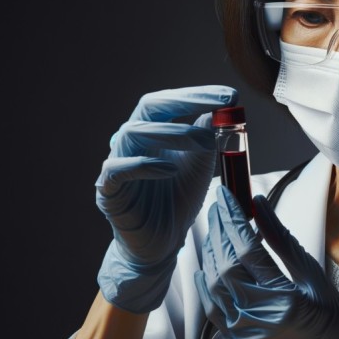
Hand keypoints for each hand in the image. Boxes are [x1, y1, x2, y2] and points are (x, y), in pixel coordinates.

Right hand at [96, 85, 236, 313]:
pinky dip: (144, 165)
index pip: (169, 102)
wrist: (162, 244)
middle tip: (220, 104)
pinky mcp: (107, 191)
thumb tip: (220, 109)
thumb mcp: (200, 166)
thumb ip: (207, 138)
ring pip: (133, 132)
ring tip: (206, 142)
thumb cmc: (179, 200)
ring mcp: (116, 163)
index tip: (231, 95)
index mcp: (153, 132)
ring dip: (174, 133)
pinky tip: (170, 169)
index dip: (198, 94)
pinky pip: (117, 170)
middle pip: (149, 107)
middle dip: (186, 101)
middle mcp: (132, 142)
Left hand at [194, 186, 338, 338]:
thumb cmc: (329, 312)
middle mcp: (260, 318)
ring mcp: (245, 334)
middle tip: (218, 205)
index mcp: (284, 299)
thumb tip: (258, 203)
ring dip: (211, 252)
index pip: (247, 250)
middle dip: (219, 230)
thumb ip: (279, 237)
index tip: (226, 195)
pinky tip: (206, 262)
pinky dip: (206, 283)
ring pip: (215, 284)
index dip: (233, 218)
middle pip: (226, 265)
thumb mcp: (310, 271)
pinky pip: (212, 308)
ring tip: (215, 228)